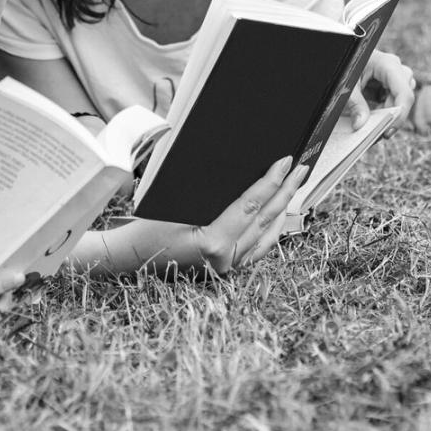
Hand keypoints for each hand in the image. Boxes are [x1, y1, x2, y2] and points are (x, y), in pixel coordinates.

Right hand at [97, 156, 308, 275]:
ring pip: (267, 235)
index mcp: (213, 243)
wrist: (130, 260)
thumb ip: (207, 193)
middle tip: (301, 166)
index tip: (285, 161)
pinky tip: (278, 214)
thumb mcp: (174, 205)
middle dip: (285, 190)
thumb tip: (239, 169)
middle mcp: (225, 260)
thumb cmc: (146, 229)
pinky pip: (258, 248)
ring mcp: (228, 268)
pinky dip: (271, 228)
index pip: (250, 206)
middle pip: (264, 219)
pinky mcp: (226, 270)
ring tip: (295, 185)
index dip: (270, 181)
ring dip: (282, 207)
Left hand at [347, 49, 415, 130]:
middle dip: (391, 116)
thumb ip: (354, 104)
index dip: (400, 115)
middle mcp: (396, 69)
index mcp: (388, 64)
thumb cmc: (346, 65)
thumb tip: (360, 125)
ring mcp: (395, 76)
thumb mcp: (347, 85)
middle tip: (375, 132)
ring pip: (400, 100)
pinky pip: (393, 99)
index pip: (404, 93)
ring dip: (387, 113)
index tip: (388, 131)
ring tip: (371, 123)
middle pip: (403, 98)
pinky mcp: (390, 82)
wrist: (343, 56)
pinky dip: (384, 110)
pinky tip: (372, 115)